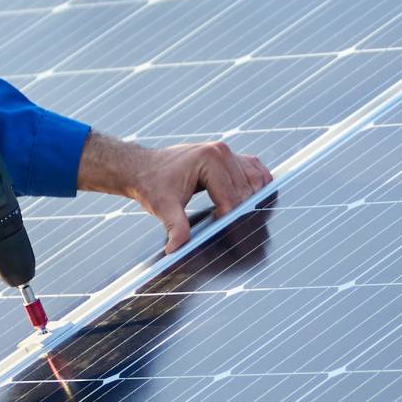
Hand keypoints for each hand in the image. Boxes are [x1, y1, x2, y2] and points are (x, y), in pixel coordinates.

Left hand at [81, 134, 272, 253]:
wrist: (144, 168)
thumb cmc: (152, 184)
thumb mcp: (162, 206)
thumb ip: (175, 226)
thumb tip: (176, 249)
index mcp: (208, 159)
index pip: (231, 198)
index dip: (231, 222)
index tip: (231, 241)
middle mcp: (222, 152)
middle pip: (246, 192)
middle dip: (242, 215)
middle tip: (239, 238)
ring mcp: (228, 153)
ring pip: (257, 182)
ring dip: (253, 203)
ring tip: (242, 223)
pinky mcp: (230, 157)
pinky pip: (255, 172)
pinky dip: (257, 188)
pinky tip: (252, 205)